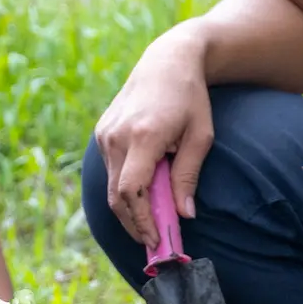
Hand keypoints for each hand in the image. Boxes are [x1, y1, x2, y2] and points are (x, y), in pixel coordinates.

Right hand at [94, 26, 214, 243]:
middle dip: (134, 224)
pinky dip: (124, 190)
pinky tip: (144, 195)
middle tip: (154, 241)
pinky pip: (111, 171)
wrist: (166, 62)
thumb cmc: (190, 98)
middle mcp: (117, 136)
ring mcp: (105, 134)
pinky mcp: (102, 133)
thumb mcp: (200, 136)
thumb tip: (184, 215)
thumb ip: (188, 176)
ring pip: (111, 187)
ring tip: (152, 222)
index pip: (132, 191)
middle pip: (117, 196)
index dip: (142, 220)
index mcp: (143, 136)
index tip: (157, 239)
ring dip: (130, 209)